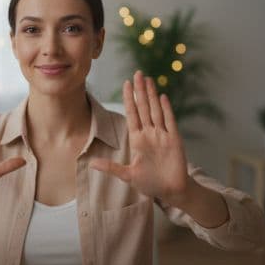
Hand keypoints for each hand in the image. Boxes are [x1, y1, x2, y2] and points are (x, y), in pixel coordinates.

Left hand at [91, 70, 191, 204]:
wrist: (172, 191)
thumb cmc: (151, 183)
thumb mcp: (127, 175)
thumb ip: (111, 168)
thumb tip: (90, 163)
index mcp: (138, 140)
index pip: (132, 114)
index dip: (129, 99)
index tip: (126, 84)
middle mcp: (150, 134)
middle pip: (144, 108)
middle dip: (140, 91)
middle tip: (137, 73)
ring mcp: (163, 135)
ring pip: (156, 110)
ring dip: (152, 95)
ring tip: (148, 79)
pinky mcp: (174, 140)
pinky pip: (170, 121)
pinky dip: (166, 109)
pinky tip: (162, 97)